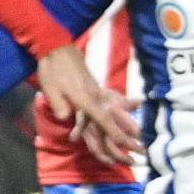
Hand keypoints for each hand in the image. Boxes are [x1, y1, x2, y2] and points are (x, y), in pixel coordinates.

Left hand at [36, 45, 141, 163]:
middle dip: (128, 133)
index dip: (116, 134)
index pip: (104, 120)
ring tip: (140, 132)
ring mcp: (97, 90)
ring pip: (116, 108)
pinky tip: (135, 104)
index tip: (129, 144)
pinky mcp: (95, 86)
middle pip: (115, 117)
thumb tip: (67, 119)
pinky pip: (113, 99)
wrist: (57, 48)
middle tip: (142, 146)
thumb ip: (60, 106)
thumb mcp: (50, 90)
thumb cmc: (52, 69)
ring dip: (128, 121)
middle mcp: (95, 95)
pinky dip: (125, 104)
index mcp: (85, 98)